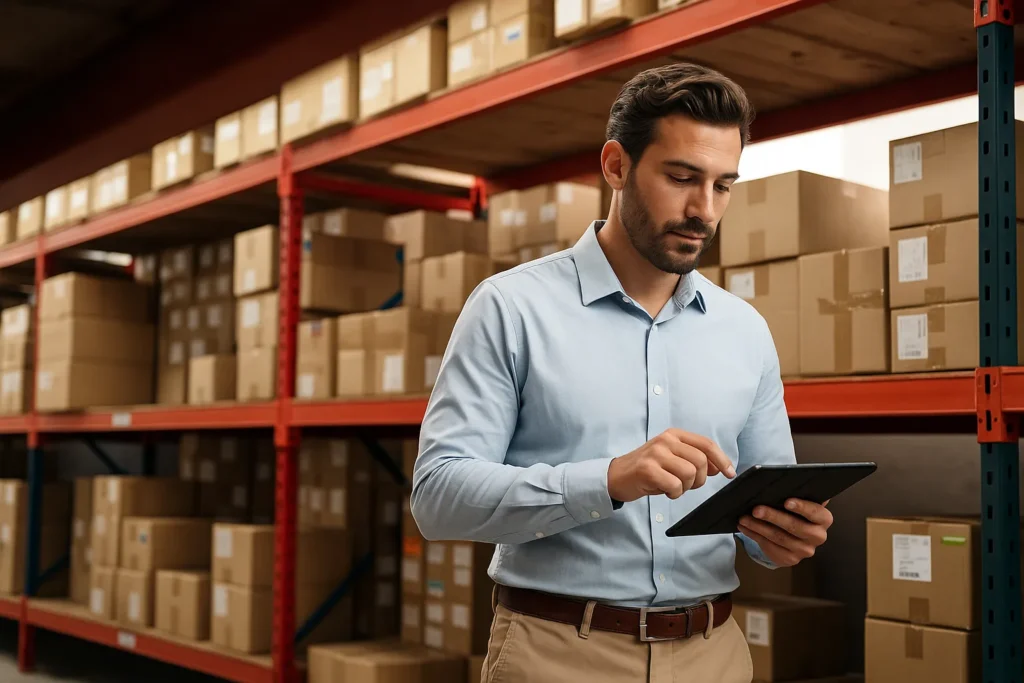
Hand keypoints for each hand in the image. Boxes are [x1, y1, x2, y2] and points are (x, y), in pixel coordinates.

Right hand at [607, 429, 735, 502]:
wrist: (616, 476)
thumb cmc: (647, 469)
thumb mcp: (672, 459)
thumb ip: (694, 460)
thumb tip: (718, 467)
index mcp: (673, 435)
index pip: (706, 444)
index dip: (722, 459)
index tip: (729, 473)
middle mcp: (665, 440)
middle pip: (700, 461)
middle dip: (700, 479)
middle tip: (688, 485)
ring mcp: (656, 454)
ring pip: (689, 474)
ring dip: (685, 487)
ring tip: (673, 487)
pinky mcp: (648, 469)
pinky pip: (675, 485)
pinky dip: (674, 493)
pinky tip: (664, 491)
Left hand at [738, 499, 832, 566]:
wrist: (795, 536)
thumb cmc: (796, 512)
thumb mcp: (801, 502)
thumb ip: (800, 494)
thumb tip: (786, 482)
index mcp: (824, 519)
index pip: (816, 512)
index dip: (802, 507)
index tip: (786, 501)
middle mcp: (818, 536)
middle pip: (794, 526)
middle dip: (773, 516)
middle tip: (756, 509)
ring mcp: (804, 550)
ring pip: (778, 537)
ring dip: (758, 527)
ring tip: (744, 518)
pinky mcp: (790, 559)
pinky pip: (769, 546)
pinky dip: (754, 535)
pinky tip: (744, 527)